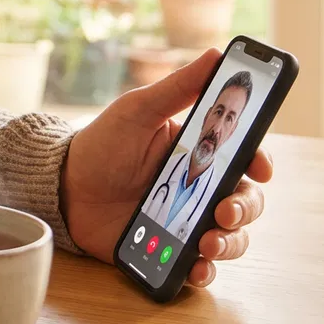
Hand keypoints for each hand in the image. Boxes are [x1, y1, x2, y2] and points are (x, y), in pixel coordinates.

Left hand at [61, 48, 272, 288]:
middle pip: (246, 200)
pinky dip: (205, 269)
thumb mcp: (138, 110)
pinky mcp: (169, 249)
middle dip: (245, 208)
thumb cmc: (103, 143)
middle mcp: (199, 187)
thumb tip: (218, 54)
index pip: (246, 157)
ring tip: (208, 242)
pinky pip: (200, 265)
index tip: (260, 168)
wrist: (63, 188)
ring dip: (231, 242)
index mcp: (199, 151)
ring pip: (231, 236)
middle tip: (223, 211)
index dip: (260, 163)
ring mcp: (186, 220)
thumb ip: (178, 87)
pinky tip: (197, 265)